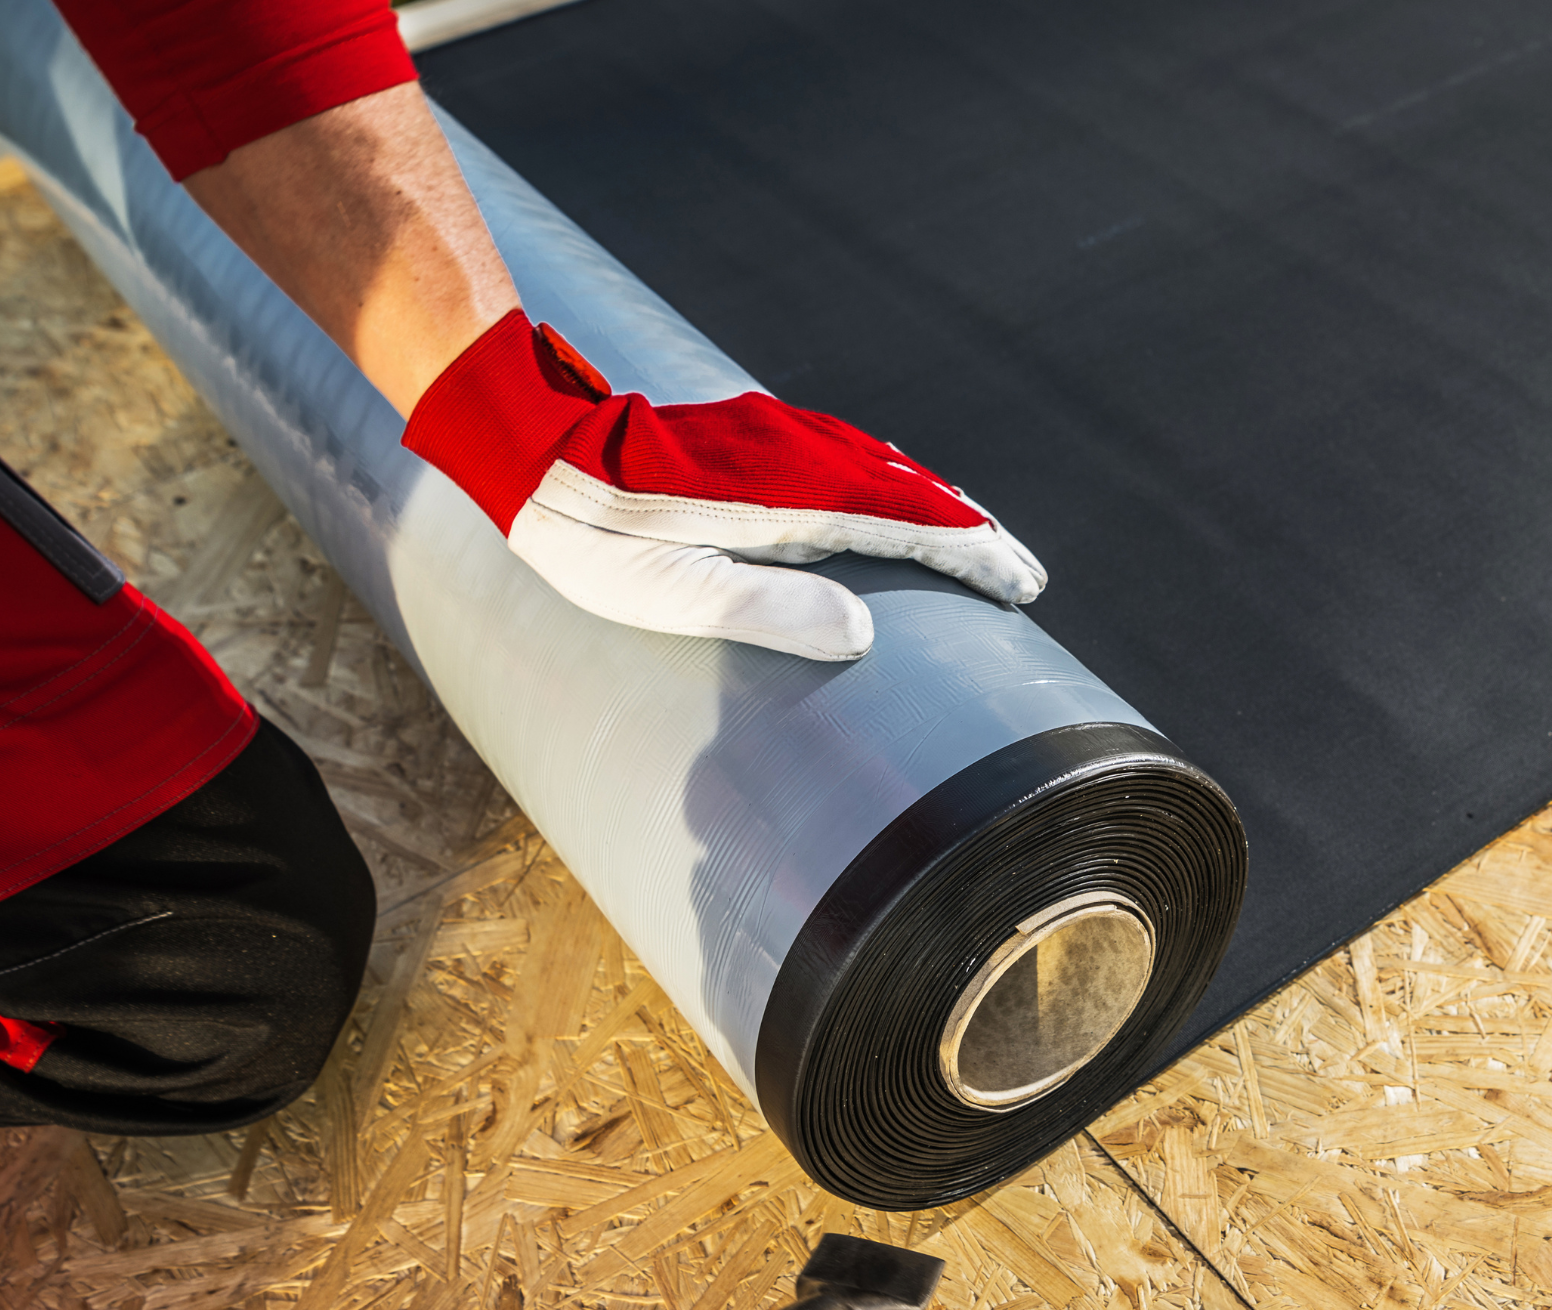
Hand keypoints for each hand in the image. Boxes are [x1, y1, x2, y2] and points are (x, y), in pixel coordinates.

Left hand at [401, 310, 1044, 658]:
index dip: (971, 557)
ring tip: (979, 546)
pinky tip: (898, 504)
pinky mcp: (755, 435)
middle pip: (912, 490)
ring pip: (885, 468)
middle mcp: (795, 455)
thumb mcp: (666, 590)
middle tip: (1024, 577)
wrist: (527, 441)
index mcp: (787, 499)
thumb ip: (765, 609)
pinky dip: (896, 486)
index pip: (908, 524)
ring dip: (939, 507)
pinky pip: (851, 457)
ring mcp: (777, 437)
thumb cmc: (589, 533)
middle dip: (974, 535)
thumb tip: (862, 631)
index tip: (1020, 586)